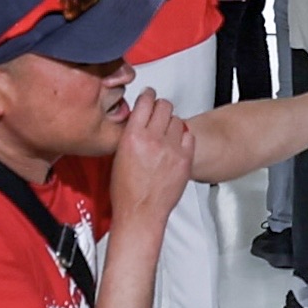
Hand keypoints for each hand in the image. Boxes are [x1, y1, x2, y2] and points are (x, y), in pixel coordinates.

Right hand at [112, 87, 195, 231]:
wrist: (141, 213)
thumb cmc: (126, 191)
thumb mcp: (118, 156)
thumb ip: (130, 134)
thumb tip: (138, 119)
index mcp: (133, 136)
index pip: (145, 101)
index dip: (148, 95)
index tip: (149, 95)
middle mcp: (153, 139)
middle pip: (164, 106)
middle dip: (161, 107)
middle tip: (159, 112)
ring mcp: (171, 149)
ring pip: (177, 120)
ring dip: (171, 123)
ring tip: (166, 134)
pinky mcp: (185, 159)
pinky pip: (188, 135)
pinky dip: (183, 137)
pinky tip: (175, 144)